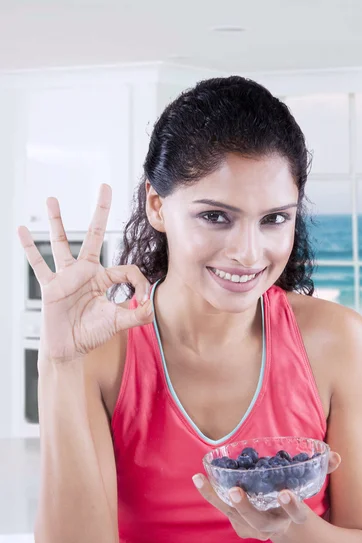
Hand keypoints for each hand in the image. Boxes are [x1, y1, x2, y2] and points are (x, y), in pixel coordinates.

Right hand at [17, 184, 153, 363]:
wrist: (69, 349)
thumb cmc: (90, 334)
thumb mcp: (117, 323)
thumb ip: (137, 314)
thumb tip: (152, 306)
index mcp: (103, 279)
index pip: (126, 269)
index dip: (139, 282)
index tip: (143, 297)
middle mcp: (85, 272)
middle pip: (94, 236)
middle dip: (100, 211)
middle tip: (104, 187)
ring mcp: (66, 277)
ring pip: (62, 243)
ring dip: (57, 222)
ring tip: (52, 200)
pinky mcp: (51, 286)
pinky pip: (39, 265)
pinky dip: (30, 249)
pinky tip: (22, 231)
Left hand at [192, 450, 340, 540]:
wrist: (279, 520)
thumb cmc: (290, 494)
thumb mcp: (308, 483)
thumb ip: (323, 469)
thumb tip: (336, 457)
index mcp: (291, 516)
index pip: (295, 515)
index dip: (292, 506)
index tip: (286, 493)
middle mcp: (271, 525)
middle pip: (258, 521)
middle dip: (247, 507)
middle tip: (236, 491)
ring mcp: (252, 526)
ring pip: (234, 515)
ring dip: (218, 498)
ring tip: (202, 480)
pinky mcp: (236, 520)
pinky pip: (221, 507)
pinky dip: (210, 493)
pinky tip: (200, 478)